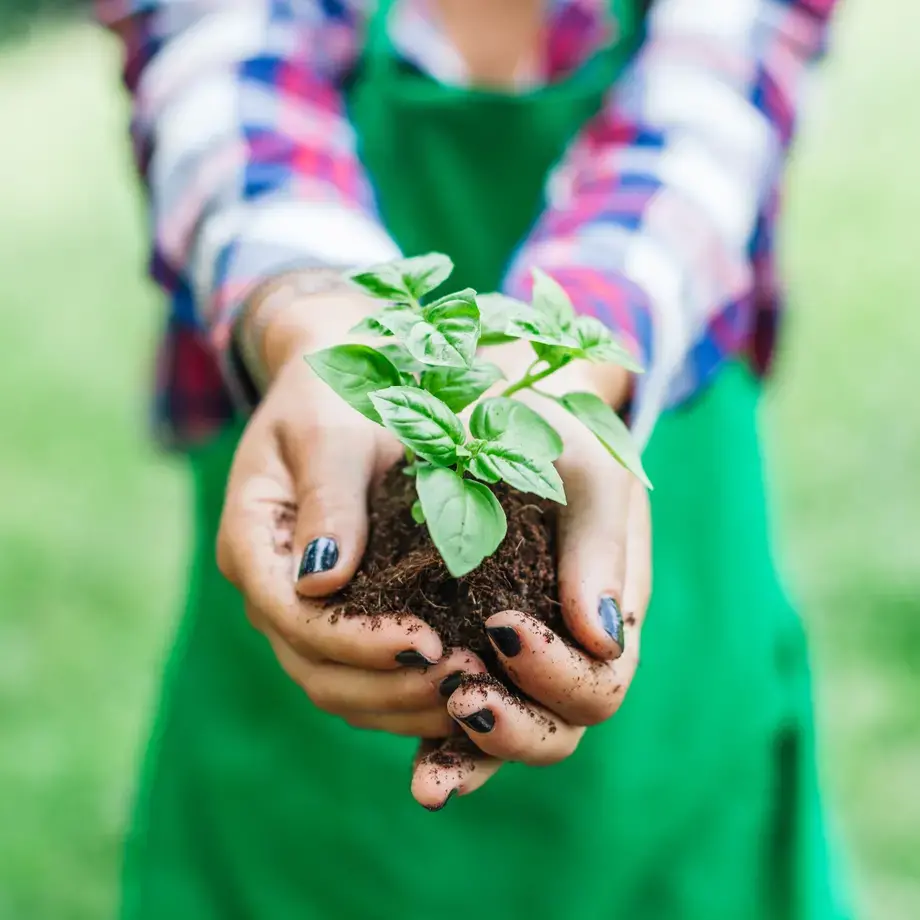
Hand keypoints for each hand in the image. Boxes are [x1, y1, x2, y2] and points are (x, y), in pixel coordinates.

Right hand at [217, 276, 486, 736]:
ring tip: (472, 694)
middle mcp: (269, 584)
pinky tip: (462, 689)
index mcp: (253, 537)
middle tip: (464, 682)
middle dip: (386, 684)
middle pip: (312, 666)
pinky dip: (405, 692)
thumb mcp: (333, 430)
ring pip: (336, 685)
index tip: (430, 641)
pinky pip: (362, 673)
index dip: (357, 641)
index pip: (293, 615)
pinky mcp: (337, 612)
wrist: (344, 382)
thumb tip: (320, 580)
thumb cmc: (338, 392)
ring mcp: (298, 605)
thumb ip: (328, 499)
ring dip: (400, 701)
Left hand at [412, 344, 650, 808]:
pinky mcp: (470, 651)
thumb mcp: (586, 467)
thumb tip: (600, 636)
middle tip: (461, 695)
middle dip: (514, 726)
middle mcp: (567, 645)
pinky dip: (443, 748)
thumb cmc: (552, 429)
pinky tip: (417, 770)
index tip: (501, 628)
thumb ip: (600, 544)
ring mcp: (520, 656)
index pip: (601, 681)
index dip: (557, 675)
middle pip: (559, 728)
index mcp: (609, 607)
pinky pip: (461, 716)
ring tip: (428, 772)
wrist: (501, 406)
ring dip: (471, 756)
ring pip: (509, 735)